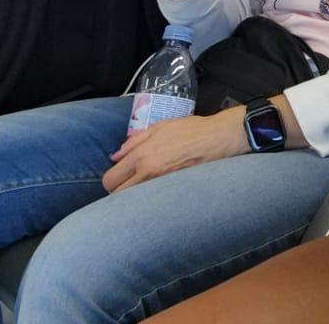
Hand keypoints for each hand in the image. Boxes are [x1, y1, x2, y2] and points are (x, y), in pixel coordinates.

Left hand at [102, 109, 242, 192]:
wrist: (217, 139)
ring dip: (133, 197)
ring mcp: (161, 186)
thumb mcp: (160, 126)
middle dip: (118, 191)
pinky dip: (150, 199)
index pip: (111, 179)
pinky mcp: (173, 193)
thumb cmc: (191, 130)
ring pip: (134, 202)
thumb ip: (134, 141)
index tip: (117, 176)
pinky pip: (153, 201)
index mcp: (142, 156)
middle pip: (118, 196)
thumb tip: (116, 155)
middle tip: (126, 184)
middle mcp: (149, 173)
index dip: (110, 180)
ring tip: (141, 187)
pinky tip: (156, 191)